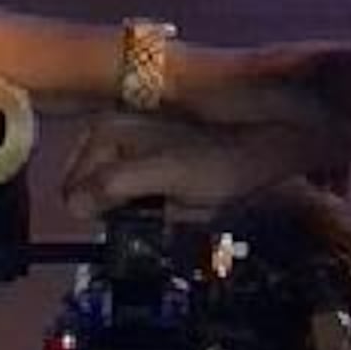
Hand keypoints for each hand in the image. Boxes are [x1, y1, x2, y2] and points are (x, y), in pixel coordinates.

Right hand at [64, 69, 341, 216]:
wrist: (279, 127)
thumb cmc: (223, 155)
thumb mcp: (166, 179)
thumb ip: (113, 190)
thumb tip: (71, 206)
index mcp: (105, 131)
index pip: (74, 190)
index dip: (101, 216)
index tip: (134, 225)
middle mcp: (114, 124)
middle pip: (98, 188)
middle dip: (127, 209)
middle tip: (165, 215)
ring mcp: (139, 129)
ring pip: (127, 187)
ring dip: (150, 204)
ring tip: (187, 203)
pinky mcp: (165, 138)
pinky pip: (152, 179)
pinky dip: (168, 193)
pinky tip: (198, 192)